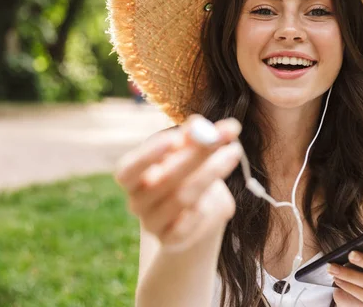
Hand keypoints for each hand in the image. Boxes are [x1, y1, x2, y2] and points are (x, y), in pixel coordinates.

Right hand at [114, 115, 242, 249]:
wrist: (194, 213)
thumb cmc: (185, 172)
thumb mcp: (186, 151)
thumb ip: (191, 137)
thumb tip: (200, 124)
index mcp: (131, 177)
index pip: (129, 169)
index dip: (149, 155)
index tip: (175, 138)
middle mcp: (137, 202)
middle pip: (165, 180)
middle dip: (198, 154)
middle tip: (225, 133)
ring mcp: (153, 223)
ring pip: (183, 197)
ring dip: (212, 172)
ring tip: (234, 152)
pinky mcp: (171, 239)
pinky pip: (191, 221)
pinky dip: (206, 205)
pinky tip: (218, 193)